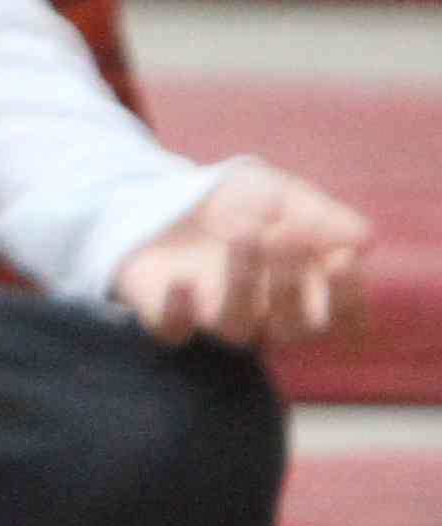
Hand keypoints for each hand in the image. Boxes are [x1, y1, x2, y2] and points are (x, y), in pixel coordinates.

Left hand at [114, 163, 373, 345]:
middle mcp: (263, 314)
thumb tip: (364, 240)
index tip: (343, 259)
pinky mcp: (165, 315)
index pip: (341, 318)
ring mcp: (215, 317)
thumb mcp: (281, 194)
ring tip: (244, 233)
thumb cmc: (238, 201)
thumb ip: (321, 215)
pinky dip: (177, 313)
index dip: (348, 298)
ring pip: (237, 328)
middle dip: (292, 284)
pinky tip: (182, 282)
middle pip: (292, 328)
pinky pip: (172, 333)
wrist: (162, 193)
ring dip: (244, 283)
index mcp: (303, 291)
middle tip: (285, 236)